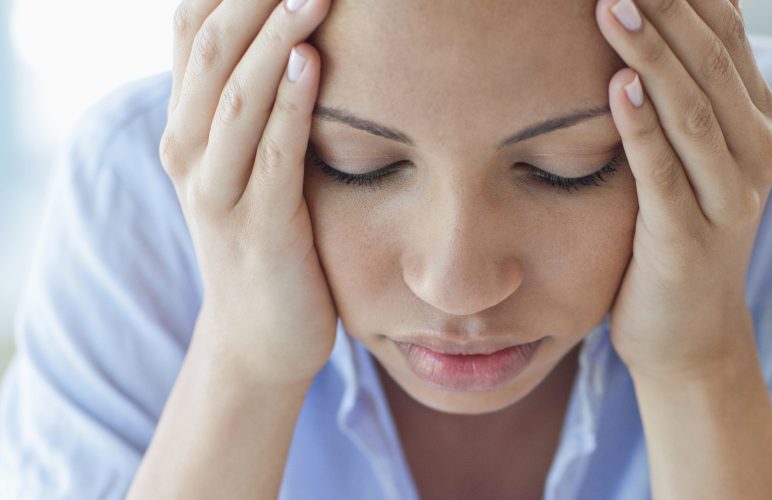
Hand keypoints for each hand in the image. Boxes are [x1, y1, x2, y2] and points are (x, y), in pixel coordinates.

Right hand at [160, 0, 335, 385]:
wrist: (261, 336)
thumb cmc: (268, 237)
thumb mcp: (245, 164)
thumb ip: (254, 107)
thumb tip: (288, 38)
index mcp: (186, 127)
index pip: (190, 31)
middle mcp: (188, 152)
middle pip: (208, 51)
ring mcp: (218, 193)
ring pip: (236, 97)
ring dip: (276, 39)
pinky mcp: (260, 228)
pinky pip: (271, 156)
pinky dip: (291, 106)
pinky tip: (314, 63)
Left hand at [595, 0, 771, 378]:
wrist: (689, 334)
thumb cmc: (677, 235)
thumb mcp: (692, 159)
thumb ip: (687, 98)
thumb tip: (661, 25)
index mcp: (754, 125)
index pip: (727, 37)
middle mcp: (753, 154)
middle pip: (711, 63)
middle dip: (666, 9)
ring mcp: (727, 199)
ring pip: (691, 111)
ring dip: (651, 56)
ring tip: (610, 6)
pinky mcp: (687, 240)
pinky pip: (663, 175)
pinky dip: (641, 129)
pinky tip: (616, 88)